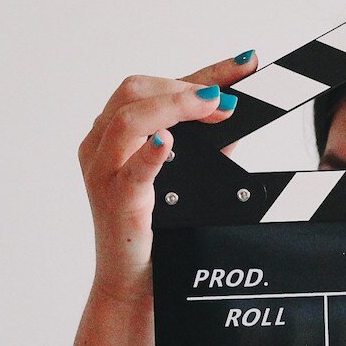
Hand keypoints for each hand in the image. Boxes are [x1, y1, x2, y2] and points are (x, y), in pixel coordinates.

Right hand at [78, 51, 257, 302]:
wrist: (134, 282)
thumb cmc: (157, 228)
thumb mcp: (187, 175)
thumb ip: (207, 142)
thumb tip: (235, 109)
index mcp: (112, 133)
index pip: (154, 86)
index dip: (203, 71)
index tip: (244, 63)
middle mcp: (100, 146)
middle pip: (135, 91)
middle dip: (186, 87)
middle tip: (228, 99)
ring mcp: (103, 173)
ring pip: (128, 118)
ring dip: (175, 106)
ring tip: (212, 107)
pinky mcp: (115, 202)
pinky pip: (129, 171)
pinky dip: (150, 153)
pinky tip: (167, 142)